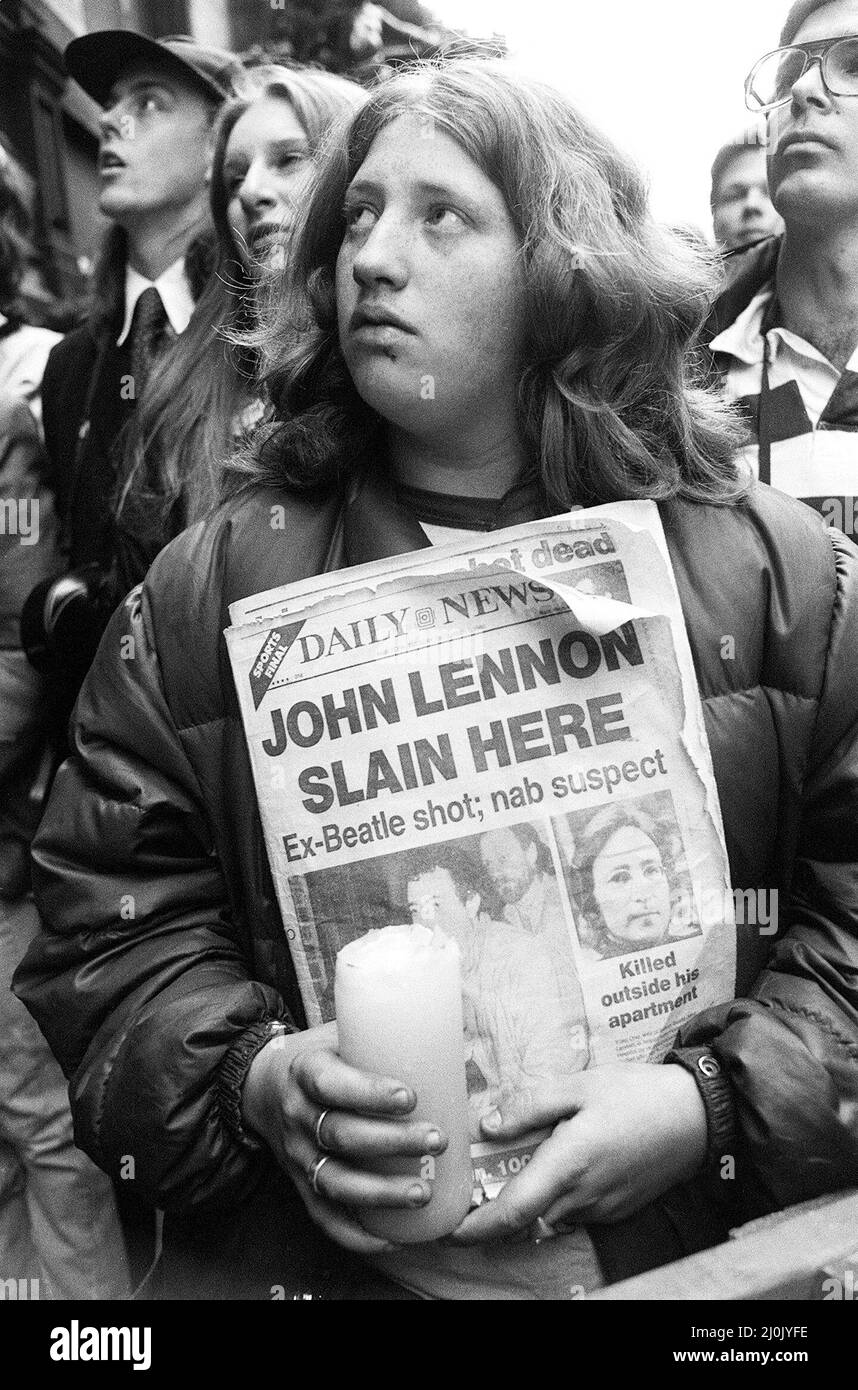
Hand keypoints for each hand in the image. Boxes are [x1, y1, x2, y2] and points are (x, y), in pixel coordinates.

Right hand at [241, 1023, 447, 1254]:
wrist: (263, 1087)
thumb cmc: (321, 1056)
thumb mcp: (340, 1033)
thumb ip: (385, 1034)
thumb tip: (457, 1034)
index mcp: (306, 1072)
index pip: (332, 1084)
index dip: (369, 1092)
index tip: (410, 1096)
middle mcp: (298, 1116)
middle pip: (342, 1136)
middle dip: (393, 1143)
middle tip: (437, 1140)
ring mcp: (298, 1156)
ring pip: (336, 1182)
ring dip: (380, 1193)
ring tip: (423, 1193)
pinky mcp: (301, 1186)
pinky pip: (324, 1218)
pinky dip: (357, 1235)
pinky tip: (391, 1241)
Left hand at [452, 1063, 706, 1242]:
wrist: (698, 1116)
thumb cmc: (637, 1094)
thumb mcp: (579, 1086)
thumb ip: (529, 1107)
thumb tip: (487, 1126)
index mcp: (568, 1163)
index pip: (512, 1212)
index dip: (476, 1227)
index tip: (450, 1229)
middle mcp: (583, 1196)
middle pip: (525, 1220)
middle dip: (494, 1213)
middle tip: (473, 1190)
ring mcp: (602, 1208)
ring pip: (548, 1217)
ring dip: (527, 1203)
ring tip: (517, 1167)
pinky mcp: (617, 1210)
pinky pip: (573, 1212)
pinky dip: (555, 1199)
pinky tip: (557, 1166)